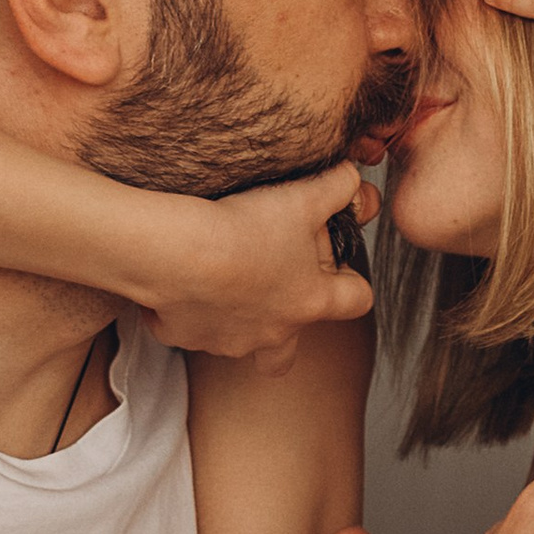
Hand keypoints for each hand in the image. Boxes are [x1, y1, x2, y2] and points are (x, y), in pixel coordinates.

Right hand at [131, 165, 378, 363]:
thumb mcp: (303, 198)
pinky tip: (183, 282)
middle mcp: (273, 332)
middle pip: (286, 356)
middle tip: (273, 297)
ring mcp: (229, 341)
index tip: (338, 265)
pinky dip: (190, 313)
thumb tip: (352, 177)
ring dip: (236, 320)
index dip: (353, 283)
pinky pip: (191, 331)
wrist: (176, 252)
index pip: (357, 302)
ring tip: (223, 283)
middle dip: (285, 330)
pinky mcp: (187, 338)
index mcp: (310, 301)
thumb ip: (336, 188)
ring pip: (239, 344)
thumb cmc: (244, 230)